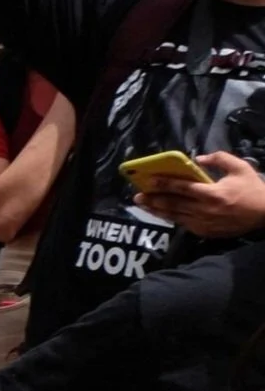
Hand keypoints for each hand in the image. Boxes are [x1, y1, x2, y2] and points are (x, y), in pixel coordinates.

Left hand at [135, 153, 264, 237]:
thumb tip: (198, 158)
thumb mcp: (240, 168)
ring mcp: (203, 223)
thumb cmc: (253, 189)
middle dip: (153, 199)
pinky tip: (160, 213)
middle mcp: (205, 210)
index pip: (182, 188)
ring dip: (156, 210)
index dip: (164, 184)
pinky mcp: (204, 232)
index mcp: (213, 193)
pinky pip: (182, 224)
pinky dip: (170, 218)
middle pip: (173, 204)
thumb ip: (219, 159)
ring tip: (142, 205)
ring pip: (174, 216)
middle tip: (137, 195)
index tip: (149, 180)